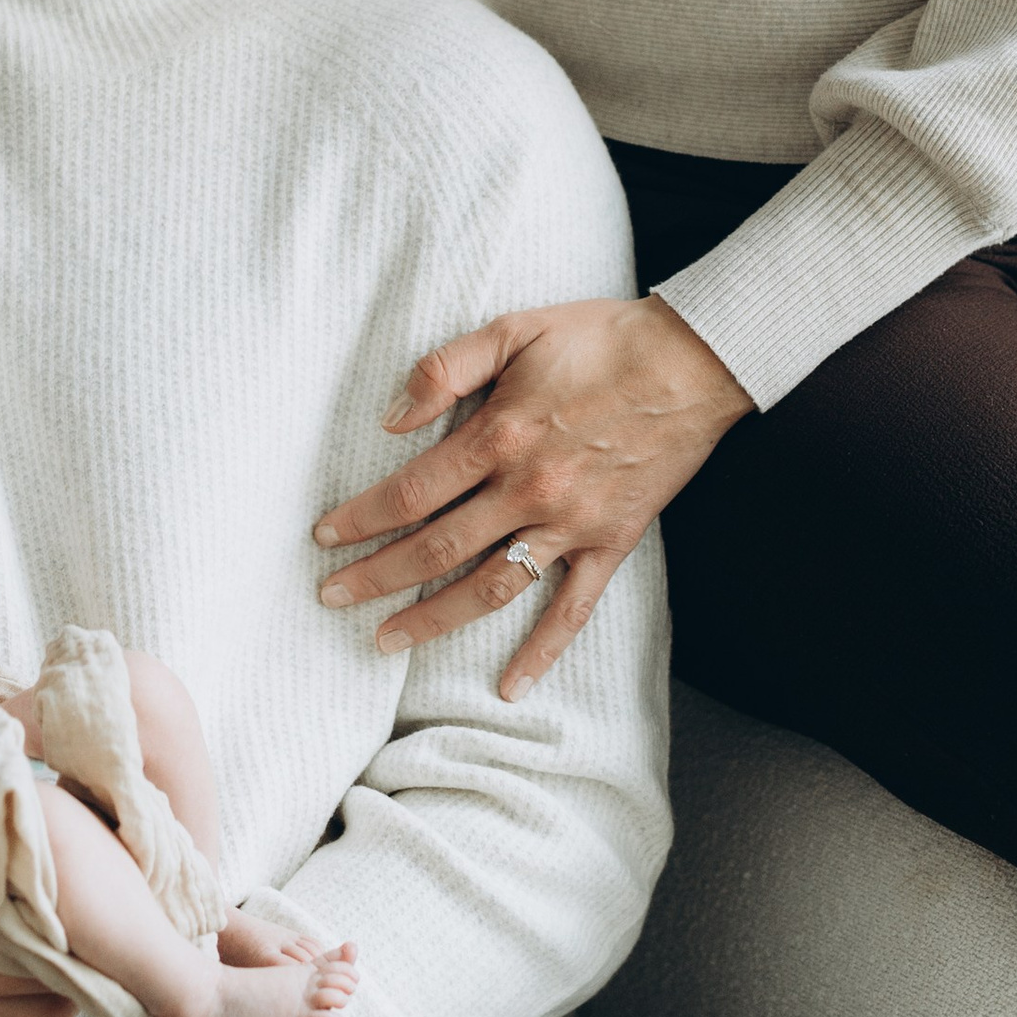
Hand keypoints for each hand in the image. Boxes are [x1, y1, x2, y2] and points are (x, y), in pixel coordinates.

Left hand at [313, 293, 755, 699]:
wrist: (692, 363)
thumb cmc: (599, 339)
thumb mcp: (512, 329)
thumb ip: (444, 369)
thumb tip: (389, 418)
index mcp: (498, 436)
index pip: (410, 492)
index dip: (361, 518)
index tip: (324, 536)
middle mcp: (528, 490)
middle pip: (435, 549)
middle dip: (375, 577)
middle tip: (330, 596)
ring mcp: (570, 524)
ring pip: (488, 587)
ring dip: (433, 619)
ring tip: (385, 640)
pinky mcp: (610, 543)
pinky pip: (572, 609)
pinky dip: (541, 652)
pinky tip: (510, 687)